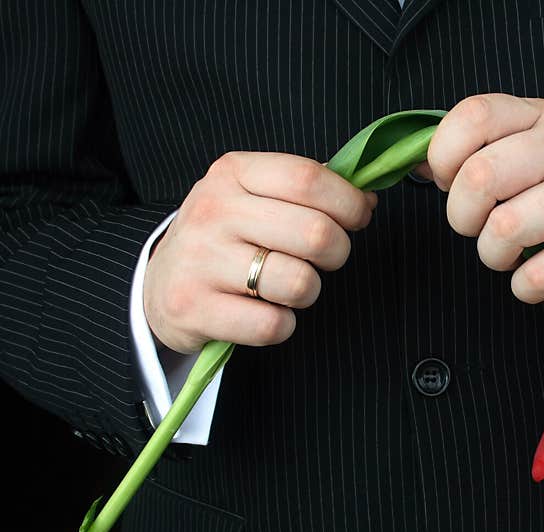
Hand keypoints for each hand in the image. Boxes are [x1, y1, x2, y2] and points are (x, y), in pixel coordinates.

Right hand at [144, 152, 375, 352]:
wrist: (157, 285)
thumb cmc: (224, 238)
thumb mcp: (253, 196)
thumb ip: (307, 191)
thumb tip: (366, 199)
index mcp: (233, 172)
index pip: (308, 179)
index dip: (349, 202)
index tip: (358, 217)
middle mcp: (213, 211)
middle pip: (315, 233)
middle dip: (338, 252)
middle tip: (324, 259)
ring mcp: (200, 260)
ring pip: (299, 282)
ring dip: (309, 292)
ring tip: (289, 287)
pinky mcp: (194, 309)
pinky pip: (272, 325)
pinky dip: (281, 325)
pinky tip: (264, 313)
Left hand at [422, 94, 543, 311]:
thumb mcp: (540, 151)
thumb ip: (485, 150)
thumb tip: (416, 164)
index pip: (474, 115)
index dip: (443, 156)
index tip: (448, 184)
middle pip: (480, 176)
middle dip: (461, 217)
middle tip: (477, 229)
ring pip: (505, 228)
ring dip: (492, 256)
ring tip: (509, 256)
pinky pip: (539, 275)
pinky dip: (524, 288)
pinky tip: (535, 278)